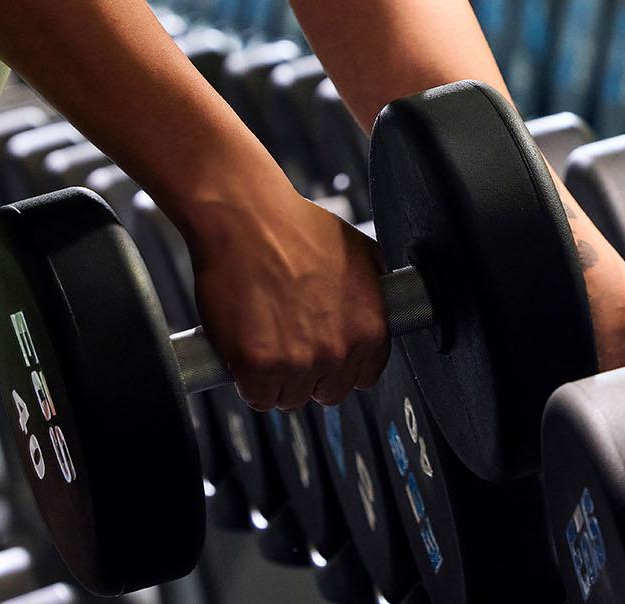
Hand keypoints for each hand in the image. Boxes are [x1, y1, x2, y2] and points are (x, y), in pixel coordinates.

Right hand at [185, 192, 389, 411]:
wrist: (247, 219)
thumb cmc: (295, 228)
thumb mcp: (361, 252)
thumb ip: (375, 290)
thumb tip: (378, 305)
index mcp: (370, 330)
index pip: (363, 378)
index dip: (340, 367)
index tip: (323, 356)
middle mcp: (339, 352)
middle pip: (328, 393)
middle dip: (310, 376)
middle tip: (290, 347)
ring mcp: (298, 363)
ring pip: (290, 398)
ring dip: (277, 380)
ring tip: (265, 343)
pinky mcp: (257, 367)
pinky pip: (257, 396)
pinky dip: (247, 381)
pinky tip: (246, 354)